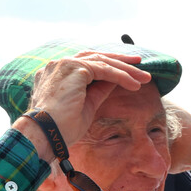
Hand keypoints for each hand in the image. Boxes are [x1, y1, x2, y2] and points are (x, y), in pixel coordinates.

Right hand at [21, 51, 150, 155]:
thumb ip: (98, 90)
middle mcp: (59, 64)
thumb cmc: (61, 127)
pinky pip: (104, 69)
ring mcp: (65, 64)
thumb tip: (115, 82)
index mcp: (57, 73)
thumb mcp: (86, 106)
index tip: (127, 70)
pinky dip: (121, 76)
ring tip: (144, 78)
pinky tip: (134, 85)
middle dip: (120, 61)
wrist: (45, 134)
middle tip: (140, 64)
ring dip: (126, 70)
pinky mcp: (74, 68)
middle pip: (96, 57)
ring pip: (102, 62)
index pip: (87, 62)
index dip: (108, 64)